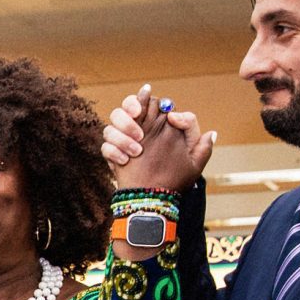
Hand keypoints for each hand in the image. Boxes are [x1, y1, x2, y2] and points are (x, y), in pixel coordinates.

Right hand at [102, 84, 216, 189]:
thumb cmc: (176, 177)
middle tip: (138, 127)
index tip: (144, 111)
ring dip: (122, 135)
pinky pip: (106, 146)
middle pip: (124, 107)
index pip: (146, 100)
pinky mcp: (112, 155)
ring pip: (111, 124)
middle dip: (128, 115)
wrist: (156, 198)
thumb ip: (192, 130)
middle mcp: (138, 128)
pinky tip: (125, 161)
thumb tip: (175, 115)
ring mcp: (123, 141)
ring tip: (137, 151)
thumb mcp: (194, 156)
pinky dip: (114, 153)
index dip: (142, 100)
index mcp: (157, 123)